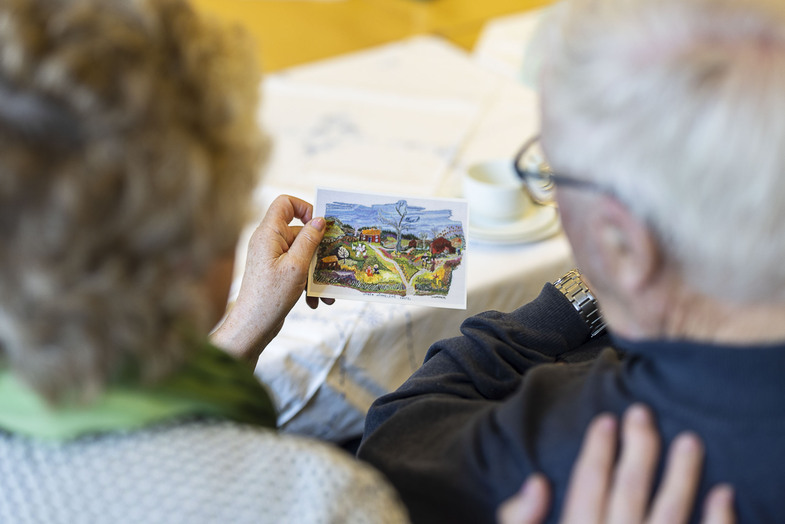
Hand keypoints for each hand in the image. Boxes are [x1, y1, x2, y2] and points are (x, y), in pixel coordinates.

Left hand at [211, 195, 332, 366]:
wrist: (253, 326)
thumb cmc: (270, 296)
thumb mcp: (296, 266)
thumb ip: (309, 240)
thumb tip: (319, 220)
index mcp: (269, 234)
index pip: (285, 203)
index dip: (304, 207)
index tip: (320, 224)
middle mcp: (268, 242)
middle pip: (300, 232)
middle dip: (319, 250)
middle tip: (335, 261)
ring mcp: (272, 258)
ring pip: (302, 255)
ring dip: (317, 271)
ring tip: (327, 291)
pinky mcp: (276, 273)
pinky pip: (297, 269)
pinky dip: (308, 282)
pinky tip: (314, 301)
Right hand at [497, 404, 734, 523]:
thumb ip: (520, 520)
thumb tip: (538, 481)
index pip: (588, 484)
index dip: (598, 450)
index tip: (607, 420)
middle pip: (630, 490)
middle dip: (639, 448)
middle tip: (644, 412)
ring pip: (671, 514)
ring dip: (683, 475)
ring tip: (691, 440)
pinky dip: (719, 521)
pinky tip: (724, 494)